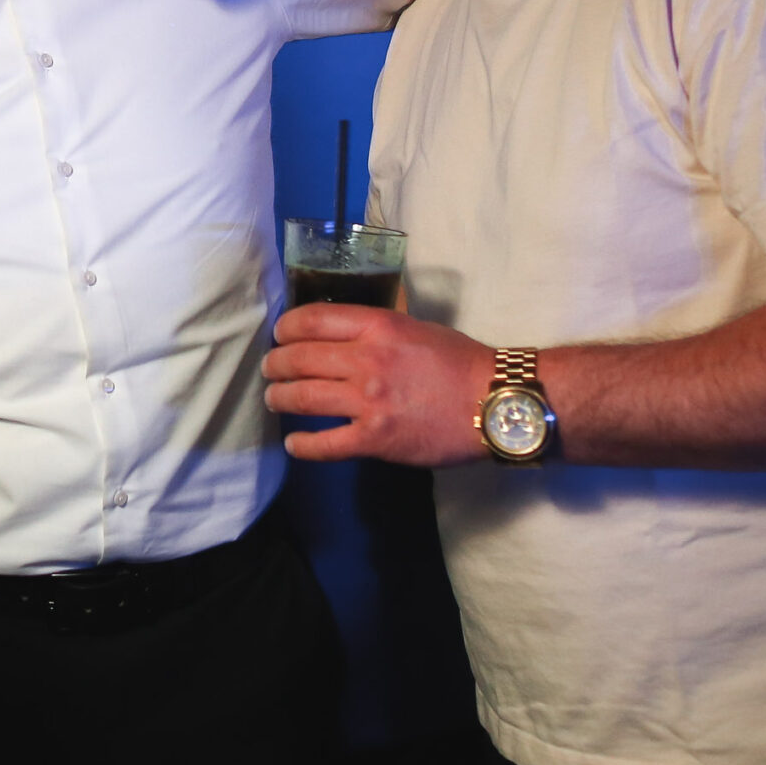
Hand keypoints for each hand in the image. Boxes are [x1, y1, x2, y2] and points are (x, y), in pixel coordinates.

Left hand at [262, 301, 492, 466]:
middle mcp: (366, 360)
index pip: (312, 320)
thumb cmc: (461, 362)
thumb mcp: (415, 327)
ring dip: (280, 398)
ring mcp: (368, 401)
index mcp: (377, 327)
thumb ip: (377, 330)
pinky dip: (303, 444)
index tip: (280, 336)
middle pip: (299, 358)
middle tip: (270, 370)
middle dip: (276, 364)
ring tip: (274, 399)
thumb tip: (343, 335)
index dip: (286, 328)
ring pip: (303, 397)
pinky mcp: (375, 439)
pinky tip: (294, 443)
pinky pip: (325, 443)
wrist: (495, 402)